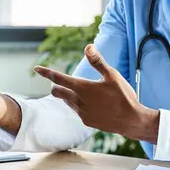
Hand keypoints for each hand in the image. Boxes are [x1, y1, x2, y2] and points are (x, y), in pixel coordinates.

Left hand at [33, 44, 158, 142]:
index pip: (59, 78)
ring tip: (84, 91)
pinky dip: (79, 104)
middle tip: (61, 81)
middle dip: (56, 85)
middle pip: (57, 92)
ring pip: (67, 102)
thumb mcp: (112, 75)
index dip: (46, 72)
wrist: (131, 120)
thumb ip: (98, 62)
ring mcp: (82, 113)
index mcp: (83, 88)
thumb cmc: (123, 96)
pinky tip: (93, 103)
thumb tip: (88, 47)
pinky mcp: (87, 121)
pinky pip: (77, 110)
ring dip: (69, 95)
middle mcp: (79, 101)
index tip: (37, 68)